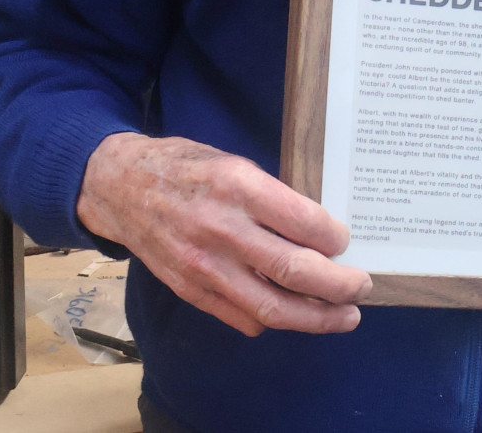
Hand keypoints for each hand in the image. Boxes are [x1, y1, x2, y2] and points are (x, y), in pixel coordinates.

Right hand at [76, 133, 372, 337]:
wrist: (119, 187)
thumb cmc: (184, 168)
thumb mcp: (231, 162)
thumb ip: (271, 196)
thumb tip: (319, 231)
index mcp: (237, 185)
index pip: (303, 221)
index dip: (335, 238)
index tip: (346, 242)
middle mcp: (222, 228)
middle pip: (295, 271)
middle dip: (339, 286)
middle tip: (361, 287)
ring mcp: (204, 266)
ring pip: (272, 306)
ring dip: (316, 317)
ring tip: (343, 317)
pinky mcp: (191, 290)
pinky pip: (243, 317)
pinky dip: (273, 319)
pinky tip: (293, 314)